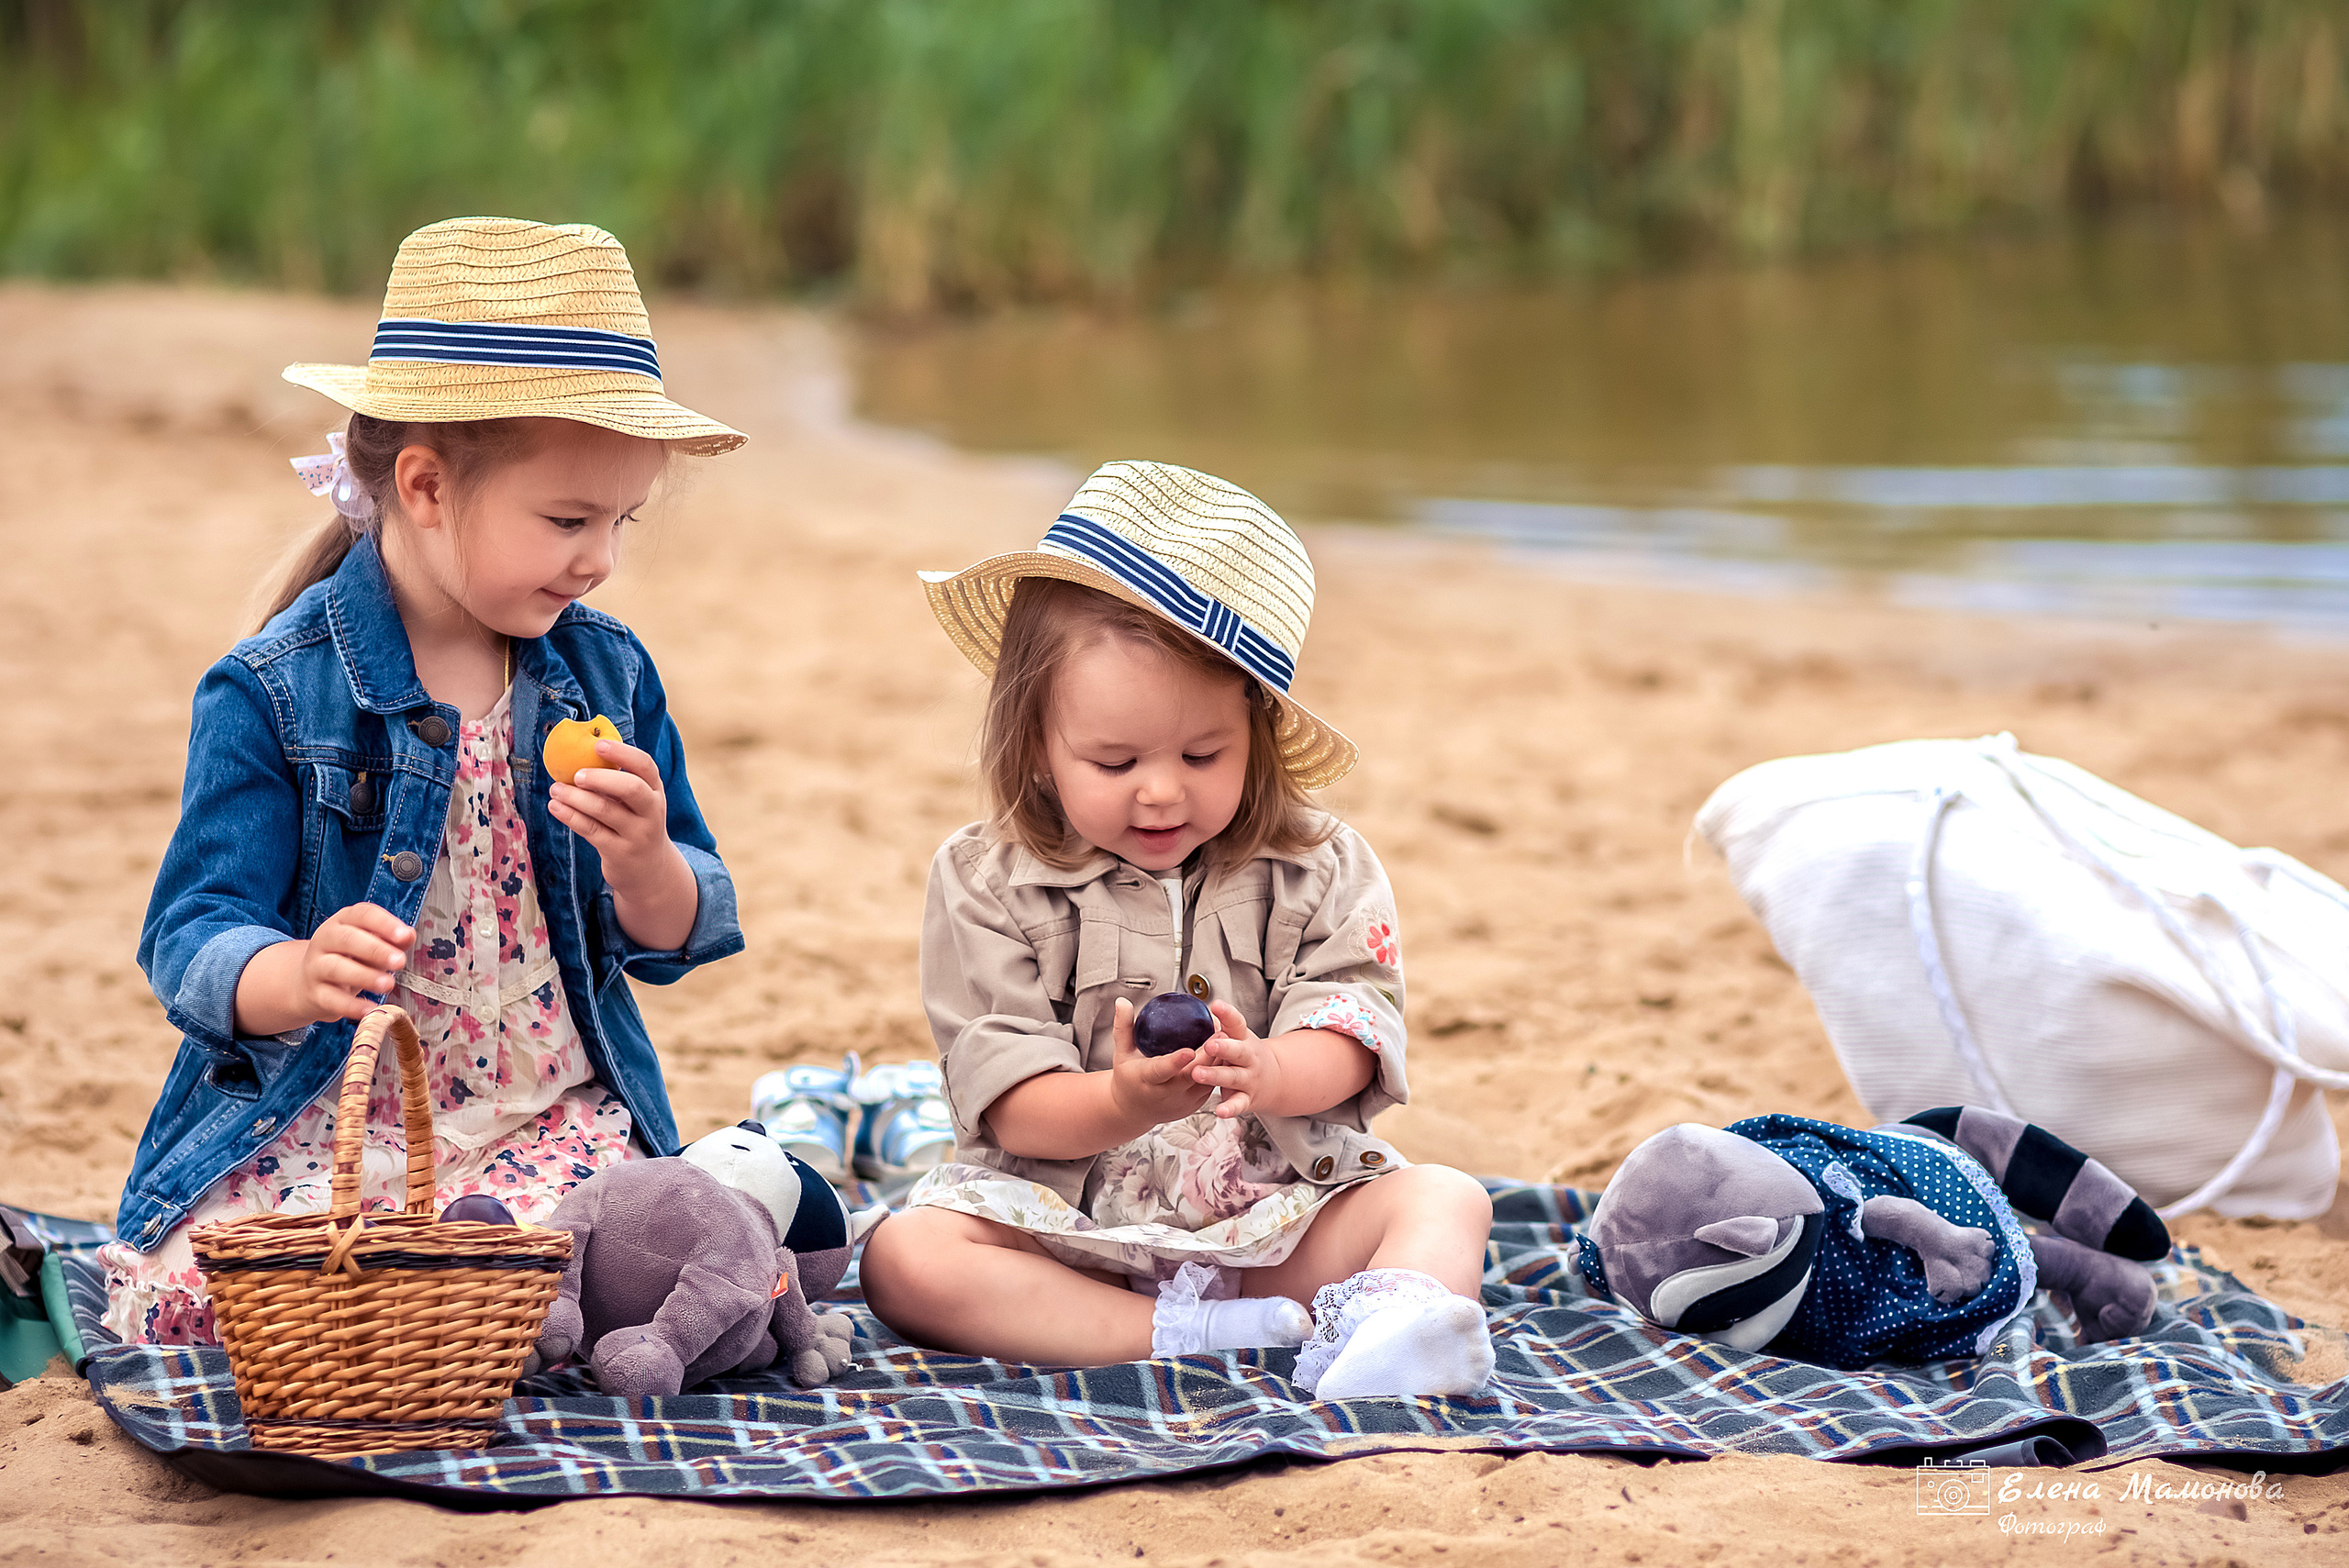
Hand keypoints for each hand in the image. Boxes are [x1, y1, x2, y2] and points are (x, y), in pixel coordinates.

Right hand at [297, 902, 412, 1023]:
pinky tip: (371, 1009)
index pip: (362, 914)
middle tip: (400, 962)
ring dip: (364, 976)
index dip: (384, 924)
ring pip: (335, 968)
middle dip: (376, 950)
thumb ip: (392, 939)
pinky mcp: (314, 993)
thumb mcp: (371, 943)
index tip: (405, 936)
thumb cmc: (350, 958)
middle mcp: (325, 940)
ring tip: (388, 984)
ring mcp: (316, 966)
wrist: (309, 983)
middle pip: (347, 939)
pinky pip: (331, 999)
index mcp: (343, 921)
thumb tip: (409, 935)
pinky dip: (351, 1006)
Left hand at [548, 736, 687, 898]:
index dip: (622, 753)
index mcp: (655, 791)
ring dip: (576, 797)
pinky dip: (570, 816)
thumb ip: (618, 782)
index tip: (598, 744)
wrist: (649, 870)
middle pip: (631, 788)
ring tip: (556, 789)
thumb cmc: (635, 824)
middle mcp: (651, 811)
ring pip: (605, 810)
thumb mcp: (638, 802)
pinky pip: (591, 830)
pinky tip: (556, 807)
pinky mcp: (619, 852)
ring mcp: (637, 834)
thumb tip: (579, 756)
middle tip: (576, 775)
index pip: (645, 766)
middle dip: (600, 778)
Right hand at [1108, 997, 1213, 1126]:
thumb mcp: (1121, 1053)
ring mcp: (1182, 1102)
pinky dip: (1218, 1069)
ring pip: (1205, 1081)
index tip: (1189, 1051)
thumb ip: (1123, 1028)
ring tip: (1226, 1038)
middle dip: (1207, 1056)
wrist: (1133, 1111)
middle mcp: (1165, 1094)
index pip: (1162, 1071)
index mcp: (1146, 1080)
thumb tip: (1122, 1002)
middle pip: (1190, 1076)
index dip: (1176, 1062)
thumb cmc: (1128, 1078)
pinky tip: (1224, 1052)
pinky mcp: (1194, 1105)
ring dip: (1217, 1061)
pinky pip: (1209, 1086)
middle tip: (1219, 1034)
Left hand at [1187, 1003, 1286, 1118]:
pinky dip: (1230, 1108)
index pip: (1237, 1023)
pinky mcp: (1247, 1098)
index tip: (1216, 1005)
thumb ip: (1220, 1024)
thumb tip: (1197, 1008)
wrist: (1275, 1079)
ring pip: (1232, 1077)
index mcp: (1243, 1039)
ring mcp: (1249, 1078)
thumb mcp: (1237, 1036)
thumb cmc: (1246, 1054)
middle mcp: (1248, 1058)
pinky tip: (1219, 1111)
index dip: (1227, 1013)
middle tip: (1209, 1044)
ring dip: (1216, 1076)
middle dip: (1224, 1047)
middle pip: (1237, 1051)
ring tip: (1198, 1074)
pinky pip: (1238, 1104)